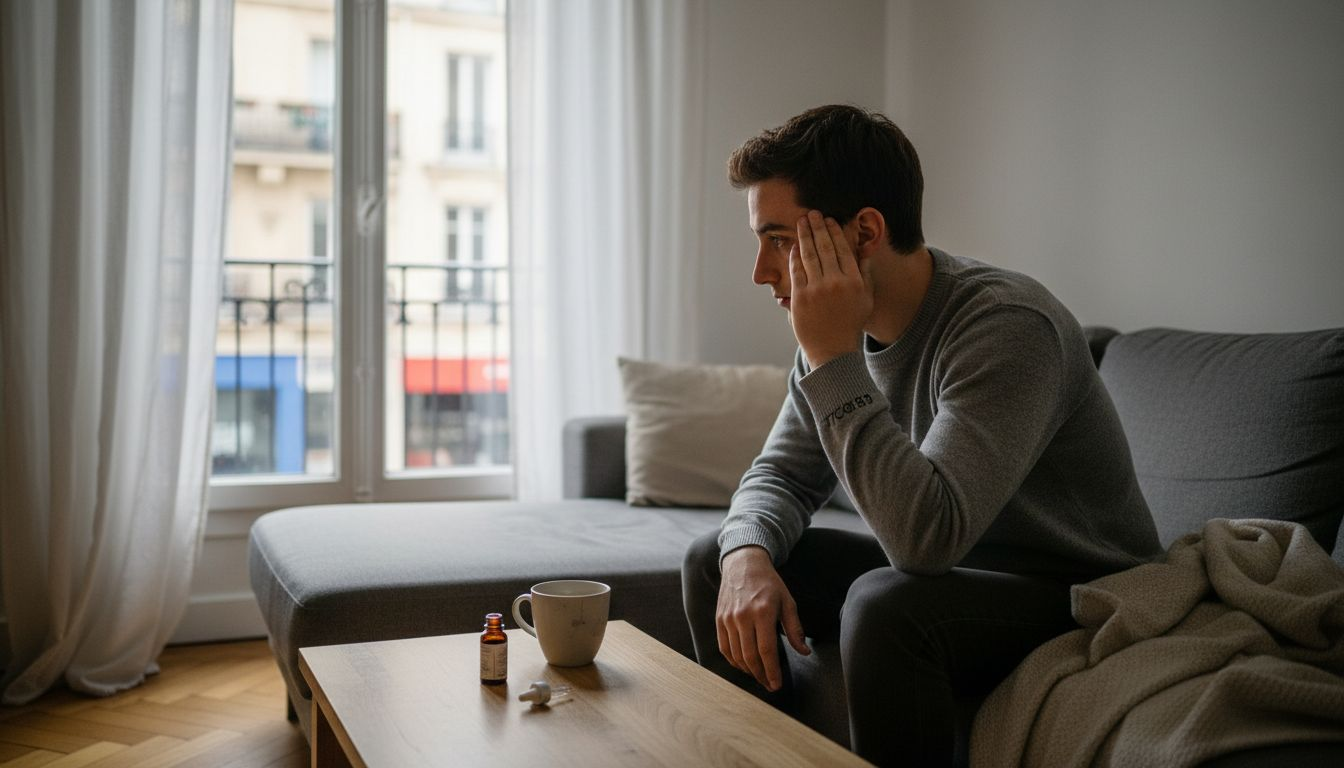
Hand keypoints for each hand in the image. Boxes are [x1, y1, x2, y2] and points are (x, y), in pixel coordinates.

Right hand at [716, 546, 809, 691]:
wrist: (743, 564)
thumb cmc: (769, 584)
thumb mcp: (788, 602)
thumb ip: (795, 629)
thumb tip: (804, 651)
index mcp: (763, 612)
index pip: (767, 650)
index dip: (772, 671)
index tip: (776, 684)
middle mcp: (743, 616)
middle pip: (750, 656)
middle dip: (761, 675)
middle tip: (769, 685)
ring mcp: (728, 618)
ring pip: (736, 655)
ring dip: (748, 670)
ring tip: (759, 677)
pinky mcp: (719, 619)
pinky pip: (725, 647)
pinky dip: (734, 661)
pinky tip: (744, 666)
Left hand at [789, 210, 874, 366]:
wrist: (833, 351)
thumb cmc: (850, 324)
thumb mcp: (866, 299)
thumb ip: (865, 274)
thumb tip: (864, 251)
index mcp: (853, 281)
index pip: (843, 249)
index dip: (834, 232)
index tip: (829, 220)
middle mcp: (836, 282)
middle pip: (825, 247)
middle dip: (817, 227)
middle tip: (812, 213)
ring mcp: (816, 289)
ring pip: (809, 255)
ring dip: (804, 235)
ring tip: (801, 222)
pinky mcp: (800, 297)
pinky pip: (796, 270)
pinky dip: (794, 255)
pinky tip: (794, 245)